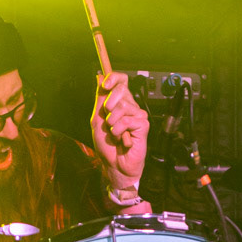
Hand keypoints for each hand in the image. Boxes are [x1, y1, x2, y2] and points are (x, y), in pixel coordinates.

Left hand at [90, 71, 148, 188]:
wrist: (114, 164)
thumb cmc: (107, 144)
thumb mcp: (97, 119)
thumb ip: (99, 99)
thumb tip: (99, 77)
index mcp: (120, 102)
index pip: (121, 80)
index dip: (114, 78)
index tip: (105, 85)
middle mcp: (131, 106)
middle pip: (121, 90)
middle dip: (108, 106)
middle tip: (108, 122)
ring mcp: (138, 114)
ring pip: (122, 107)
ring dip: (112, 123)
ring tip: (115, 134)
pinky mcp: (143, 124)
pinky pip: (126, 121)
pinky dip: (118, 132)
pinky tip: (122, 140)